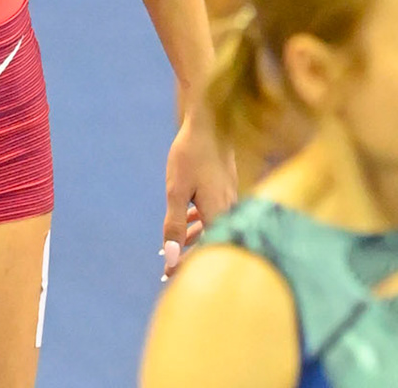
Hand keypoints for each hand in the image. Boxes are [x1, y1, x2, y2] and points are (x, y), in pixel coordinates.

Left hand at [161, 105, 235, 277]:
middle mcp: (229, 210)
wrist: (210, 121)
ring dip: (192, 238)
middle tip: (168, 268)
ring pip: (211, 227)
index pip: (205, 252)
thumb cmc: (191, 154)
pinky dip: (199, 221)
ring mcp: (229, 198)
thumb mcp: (176, 191)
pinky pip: (213, 213)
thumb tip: (170, 258)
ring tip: (174, 249)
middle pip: (210, 241)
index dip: (186, 266)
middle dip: (189, 255)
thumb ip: (174, 225)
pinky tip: (188, 221)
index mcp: (218, 215)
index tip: (168, 276)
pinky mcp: (226, 188)